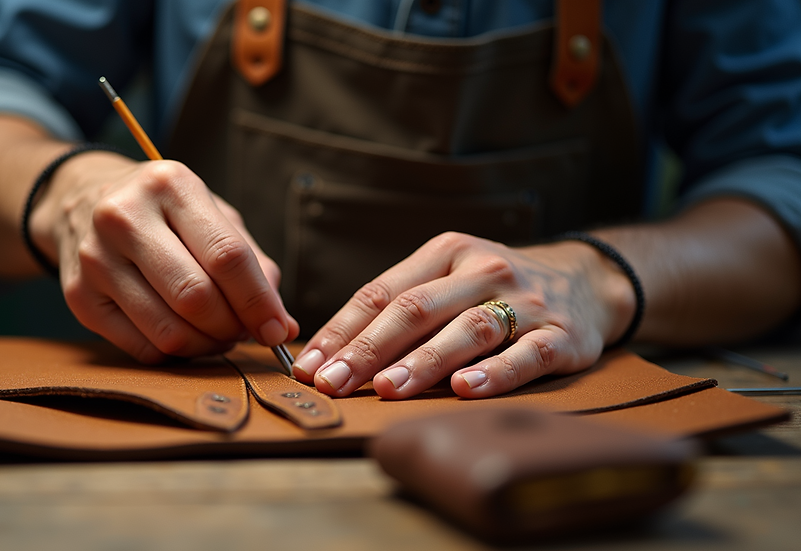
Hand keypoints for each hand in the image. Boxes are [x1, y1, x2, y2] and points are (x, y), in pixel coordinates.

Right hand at [30, 153, 298, 362]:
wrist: (82, 200)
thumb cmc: (165, 212)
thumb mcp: (213, 215)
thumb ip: (254, 264)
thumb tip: (282, 325)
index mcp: (169, 185)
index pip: (226, 255)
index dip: (258, 302)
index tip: (278, 329)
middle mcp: (124, 216)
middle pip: (195, 297)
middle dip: (231, 327)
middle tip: (244, 332)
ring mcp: (94, 258)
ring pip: (168, 331)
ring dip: (206, 345)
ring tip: (217, 335)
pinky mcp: (79, 296)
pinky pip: (142, 347)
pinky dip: (175, 353)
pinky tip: (185, 336)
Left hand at [291, 232, 635, 398]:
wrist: (587, 279)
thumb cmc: (497, 287)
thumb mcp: (450, 278)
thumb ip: (401, 306)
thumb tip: (334, 352)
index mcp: (445, 253)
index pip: (382, 292)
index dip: (342, 330)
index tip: (309, 366)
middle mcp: (481, 271)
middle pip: (416, 309)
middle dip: (368, 349)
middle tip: (334, 382)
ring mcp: (523, 302)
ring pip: (466, 330)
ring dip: (423, 362)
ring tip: (388, 388)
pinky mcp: (560, 335)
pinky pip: (524, 355)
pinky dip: (493, 374)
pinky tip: (464, 391)